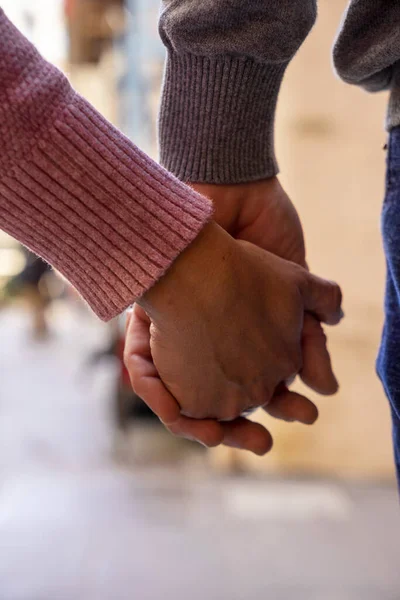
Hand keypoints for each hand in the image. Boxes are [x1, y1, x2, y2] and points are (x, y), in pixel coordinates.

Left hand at [124, 221, 341, 450]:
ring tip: (217, 435)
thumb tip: (325, 384)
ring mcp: (174, 336)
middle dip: (237, 427)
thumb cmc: (266, 241)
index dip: (277, 407)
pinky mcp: (147, 324)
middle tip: (261, 443)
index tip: (298, 417)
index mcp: (243, 337)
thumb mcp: (298, 289)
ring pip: (177, 393)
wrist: (229, 200)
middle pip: (214, 398)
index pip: (255, 387)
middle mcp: (207, 340)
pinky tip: (178, 407)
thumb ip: (312, 329)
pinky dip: (159, 392)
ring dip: (196, 420)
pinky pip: (144, 371)